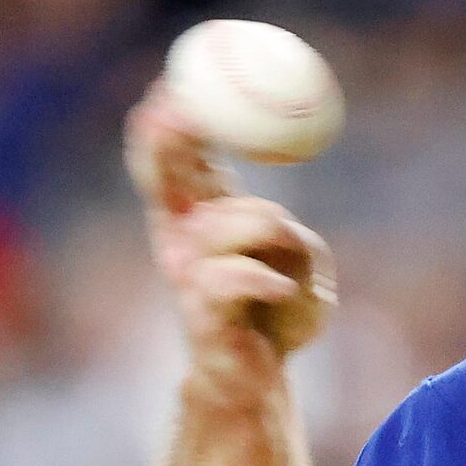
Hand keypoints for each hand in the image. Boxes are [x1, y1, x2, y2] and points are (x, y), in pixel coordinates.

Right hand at [125, 81, 336, 363]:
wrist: (258, 382)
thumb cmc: (278, 318)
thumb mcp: (301, 260)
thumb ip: (289, 233)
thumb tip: (279, 221)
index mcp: (198, 219)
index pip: (173, 159)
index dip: (170, 120)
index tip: (177, 82)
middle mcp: (181, 241)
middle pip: (164, 176)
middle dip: (169, 137)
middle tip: (183, 108)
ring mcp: (186, 276)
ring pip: (227, 225)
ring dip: (272, 234)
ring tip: (291, 270)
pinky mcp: (201, 312)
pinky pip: (237, 276)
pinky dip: (267, 277)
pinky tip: (279, 289)